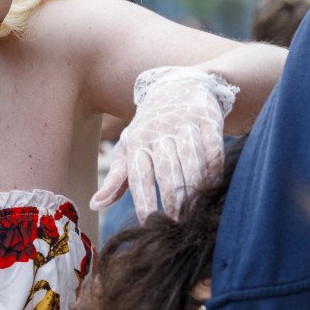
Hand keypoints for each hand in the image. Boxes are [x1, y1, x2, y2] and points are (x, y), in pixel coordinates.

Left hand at [90, 66, 237, 221]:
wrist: (177, 86)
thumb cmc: (149, 128)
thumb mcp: (129, 147)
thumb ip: (116, 178)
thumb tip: (94, 205)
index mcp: (137, 141)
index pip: (139, 175)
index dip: (144, 200)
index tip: (148, 223)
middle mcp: (159, 132)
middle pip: (166, 171)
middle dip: (172, 200)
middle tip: (177, 224)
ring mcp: (184, 125)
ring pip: (191, 160)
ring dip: (194, 187)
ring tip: (195, 211)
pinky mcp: (207, 120)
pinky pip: (213, 148)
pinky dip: (214, 168)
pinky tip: (213, 186)